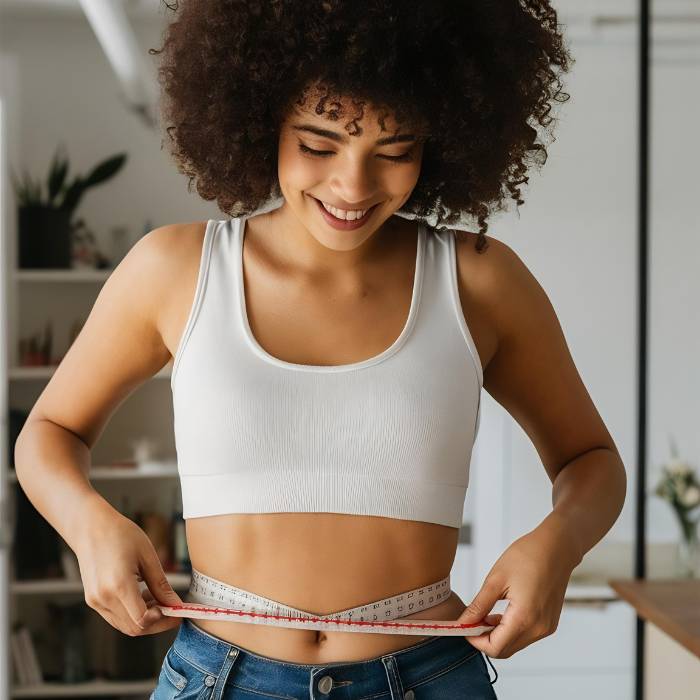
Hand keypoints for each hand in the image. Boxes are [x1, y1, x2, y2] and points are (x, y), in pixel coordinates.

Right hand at [73, 496, 184, 635]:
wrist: (91, 527)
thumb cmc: (120, 535)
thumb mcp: (147, 556)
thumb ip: (160, 584)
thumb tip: (174, 604)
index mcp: (119, 586)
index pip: (142, 620)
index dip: (163, 621)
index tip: (177, 613)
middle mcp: (104, 598)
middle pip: (134, 628)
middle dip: (157, 623)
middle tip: (172, 609)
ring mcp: (96, 601)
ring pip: (125, 625)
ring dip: (145, 619)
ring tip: (158, 598)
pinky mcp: (93, 600)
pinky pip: (116, 617)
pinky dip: (132, 614)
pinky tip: (143, 596)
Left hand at [456, 517, 578, 658]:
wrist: (556, 547)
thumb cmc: (527, 557)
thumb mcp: (496, 579)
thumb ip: (479, 605)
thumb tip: (464, 622)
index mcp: (524, 618)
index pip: (495, 648)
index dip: (475, 641)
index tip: (463, 627)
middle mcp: (538, 629)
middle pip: (505, 650)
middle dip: (484, 639)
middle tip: (471, 620)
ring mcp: (546, 627)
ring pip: (514, 644)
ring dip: (496, 634)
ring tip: (483, 614)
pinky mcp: (549, 623)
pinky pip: (525, 635)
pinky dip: (509, 630)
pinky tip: (500, 614)